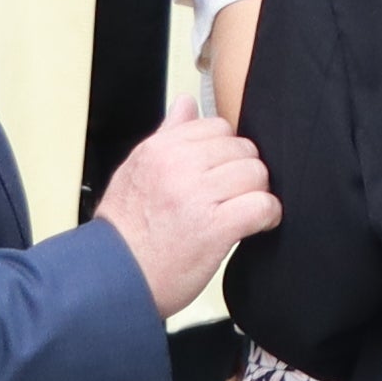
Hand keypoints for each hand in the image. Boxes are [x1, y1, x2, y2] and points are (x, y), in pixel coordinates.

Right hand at [97, 93, 282, 311]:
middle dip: (244, 174)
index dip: (227, 153)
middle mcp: (178, 165)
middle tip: (232, 198)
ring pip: (257, 174)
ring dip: (257, 195)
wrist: (113, 278)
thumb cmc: (126, 231)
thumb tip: (186, 102)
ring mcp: (197, 195)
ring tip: (241, 212)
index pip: (220, 127)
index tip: (222, 175)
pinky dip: (267, 216)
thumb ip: (167, 134)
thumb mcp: (136, 171)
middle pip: (243, 150)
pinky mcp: (215, 226)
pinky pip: (263, 205)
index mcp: (160, 149)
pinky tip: (255, 226)